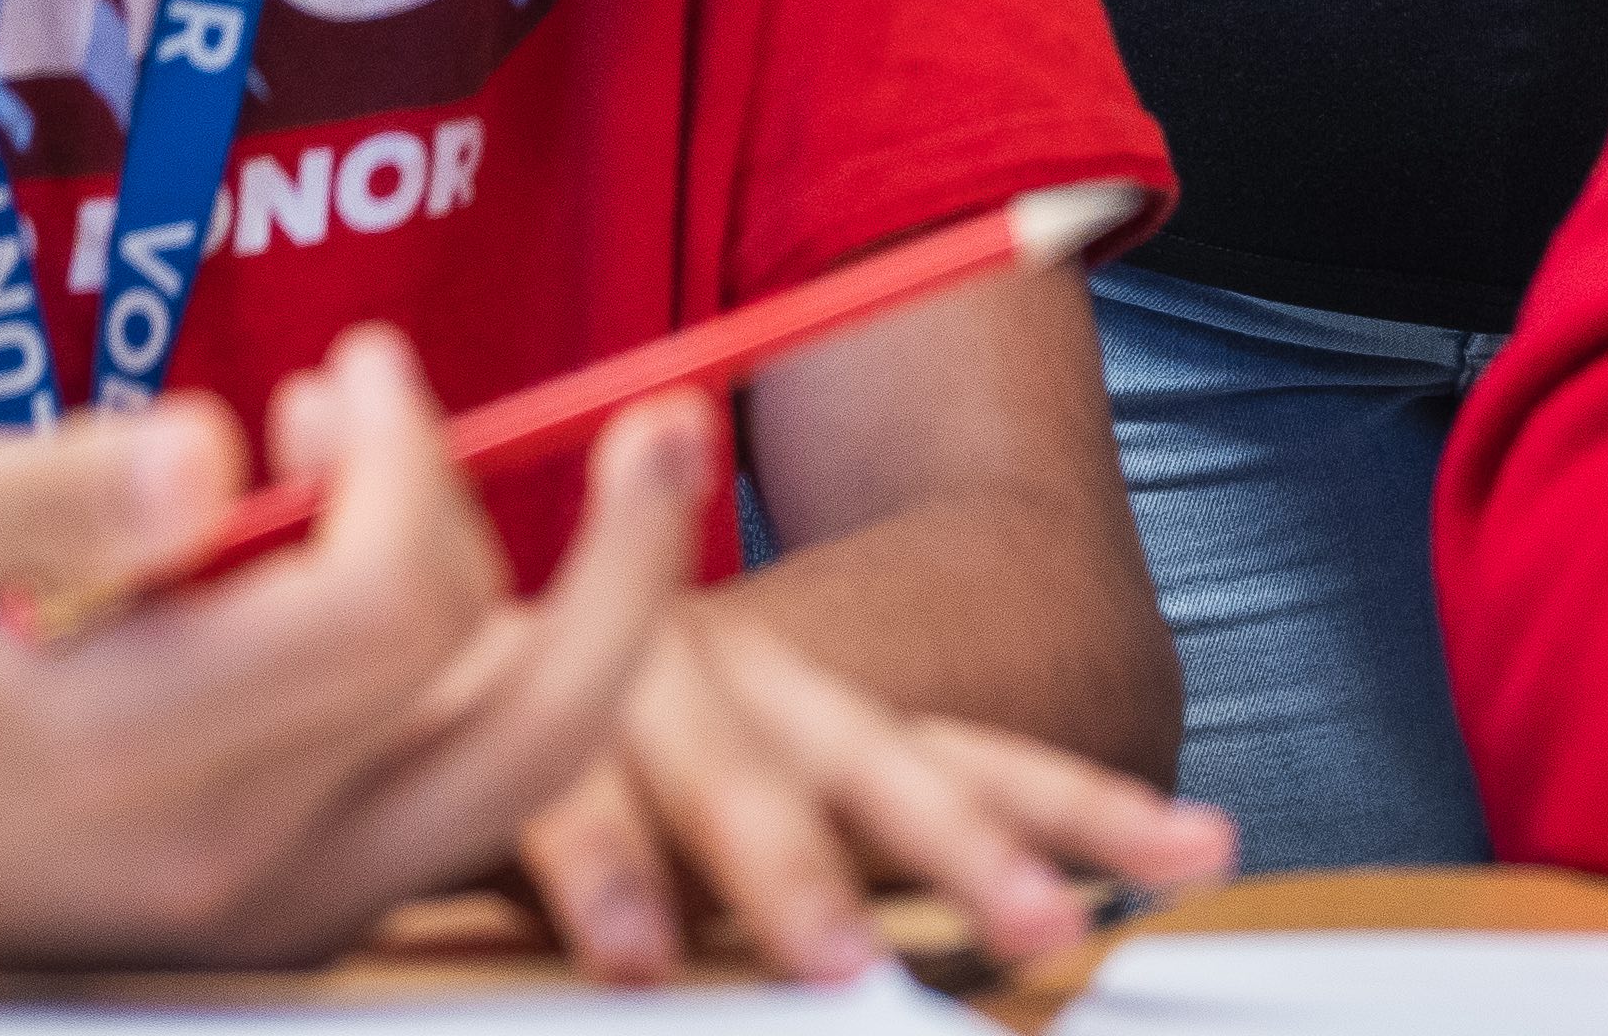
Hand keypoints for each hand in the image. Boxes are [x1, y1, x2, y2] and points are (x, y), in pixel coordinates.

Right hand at [0, 331, 705, 978]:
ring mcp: (278, 914)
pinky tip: (357, 542)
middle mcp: (241, 869)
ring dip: (560, 610)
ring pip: (521, 774)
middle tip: (666, 421)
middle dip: (633, 565)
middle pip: (532, 722)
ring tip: (422, 452)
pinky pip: (454, 796)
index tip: (354, 374)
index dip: (410, 466)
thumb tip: (212, 463)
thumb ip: (56, 489)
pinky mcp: (293, 917)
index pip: (387, 613)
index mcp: (142, 767)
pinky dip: (468, 667)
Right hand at [506, 605, 1235, 983]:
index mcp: (805, 715)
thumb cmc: (593, 759)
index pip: (969, 757)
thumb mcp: (729, 798)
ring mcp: (622, 694)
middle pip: (873, 767)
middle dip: (966, 850)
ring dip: (787, 874)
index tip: (1207, 851)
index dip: (1083, 804)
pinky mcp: (497, 721)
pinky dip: (601, 878)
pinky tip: (636, 956)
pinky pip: (557, 804)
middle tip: (1048, 924)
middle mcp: (736, 686)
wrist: (400, 645)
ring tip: (845, 962)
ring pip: (726, 782)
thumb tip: (989, 934)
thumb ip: (832, 855)